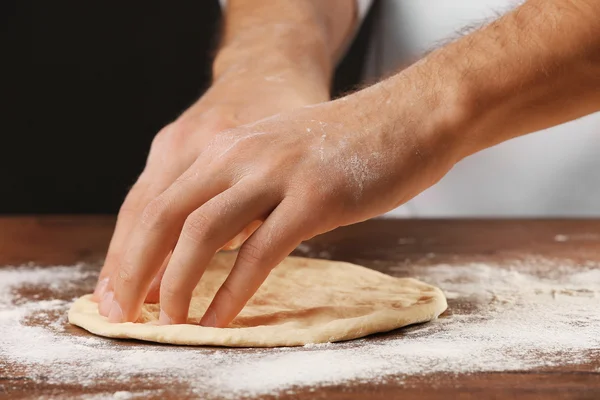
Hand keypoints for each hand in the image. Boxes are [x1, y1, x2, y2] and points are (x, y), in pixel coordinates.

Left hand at [97, 73, 460, 327]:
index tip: (118, 289)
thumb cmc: (344, 146)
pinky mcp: (313, 199)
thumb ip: (238, 191)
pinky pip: (259, 253)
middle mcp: (239, 154)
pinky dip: (232, 292)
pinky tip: (220, 319)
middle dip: (134, 270)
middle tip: (120, 314)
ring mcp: (275, 174)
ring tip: (169, 323)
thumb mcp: (275, 156)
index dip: (130, 249)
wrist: (407, 117)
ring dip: (177, 284)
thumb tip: (203, 244)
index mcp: (226, 146)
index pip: (158, 200)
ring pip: (201, 234)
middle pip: (164, 216)